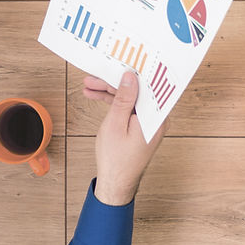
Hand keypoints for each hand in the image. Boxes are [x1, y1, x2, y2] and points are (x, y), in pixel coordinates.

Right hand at [87, 71, 165, 205]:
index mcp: (156, 117)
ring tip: (88, 85)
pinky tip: (96, 96)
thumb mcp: (116, 124)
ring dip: (109, 92)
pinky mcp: (140, 126)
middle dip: (114, 82)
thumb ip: (123, 99)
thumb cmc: (116, 159)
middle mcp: (156, 118)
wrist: (116, 183)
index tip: (119, 61)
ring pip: (129, 99)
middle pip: (136, 91)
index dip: (133, 71)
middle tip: (94, 75)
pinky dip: (113, 103)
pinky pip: (128, 108)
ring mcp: (148, 122)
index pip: (147, 86)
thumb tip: (130, 76)